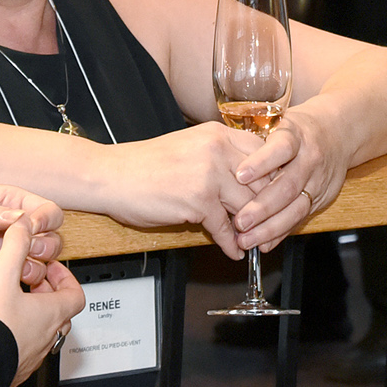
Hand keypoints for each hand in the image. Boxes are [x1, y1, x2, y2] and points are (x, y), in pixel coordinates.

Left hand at [0, 178, 63, 289]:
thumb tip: (18, 218)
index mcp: (7, 203)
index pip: (46, 211)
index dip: (46, 220)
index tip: (32, 227)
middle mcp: (8, 230)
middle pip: (50, 239)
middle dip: (46, 247)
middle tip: (28, 250)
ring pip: (38, 264)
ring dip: (37, 268)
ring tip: (18, 270)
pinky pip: (13, 285)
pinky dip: (20, 288)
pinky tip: (9, 284)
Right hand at [0, 220, 85, 386]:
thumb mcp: (1, 274)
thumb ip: (14, 245)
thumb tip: (22, 224)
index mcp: (52, 313)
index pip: (76, 295)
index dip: (66, 279)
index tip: (51, 270)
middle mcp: (49, 336)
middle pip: (62, 313)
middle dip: (49, 295)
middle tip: (32, 283)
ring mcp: (35, 355)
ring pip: (46, 332)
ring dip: (36, 316)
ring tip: (16, 304)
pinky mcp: (19, 369)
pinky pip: (28, 350)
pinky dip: (22, 335)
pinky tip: (2, 329)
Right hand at [100, 123, 261, 259]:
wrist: (110, 176)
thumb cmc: (145, 164)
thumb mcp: (189, 147)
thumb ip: (219, 156)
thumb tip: (246, 179)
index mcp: (217, 134)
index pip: (265, 153)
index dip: (273, 176)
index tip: (276, 194)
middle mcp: (218, 150)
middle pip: (262, 182)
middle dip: (269, 207)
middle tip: (272, 224)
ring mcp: (209, 176)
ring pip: (248, 207)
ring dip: (253, 230)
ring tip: (255, 242)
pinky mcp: (198, 202)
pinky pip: (225, 228)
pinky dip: (231, 244)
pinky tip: (233, 252)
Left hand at [230, 109, 345, 252]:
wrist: (337, 134)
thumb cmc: (297, 130)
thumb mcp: (278, 124)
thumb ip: (256, 141)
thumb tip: (222, 160)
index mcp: (296, 135)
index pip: (281, 148)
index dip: (261, 162)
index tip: (239, 175)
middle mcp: (310, 158)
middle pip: (287, 185)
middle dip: (262, 207)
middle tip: (239, 222)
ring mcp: (318, 181)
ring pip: (295, 208)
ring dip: (270, 227)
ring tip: (247, 239)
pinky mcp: (322, 198)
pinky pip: (300, 219)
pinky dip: (280, 233)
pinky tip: (264, 243)